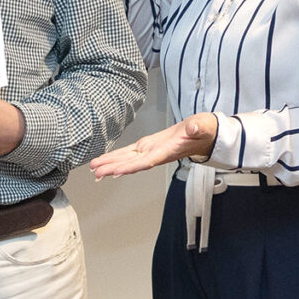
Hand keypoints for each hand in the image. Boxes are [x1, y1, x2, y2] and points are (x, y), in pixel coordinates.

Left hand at [90, 113, 215, 177]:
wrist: (205, 134)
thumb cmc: (204, 131)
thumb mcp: (203, 126)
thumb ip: (198, 128)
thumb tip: (193, 127)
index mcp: (167, 151)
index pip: (147, 161)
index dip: (131, 167)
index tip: (116, 172)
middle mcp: (156, 154)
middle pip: (132, 164)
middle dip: (114, 168)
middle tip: (96, 172)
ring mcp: (151, 151)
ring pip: (128, 159)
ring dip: (111, 164)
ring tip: (94, 169)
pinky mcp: (148, 145)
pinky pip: (130, 153)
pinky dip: (118, 157)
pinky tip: (106, 162)